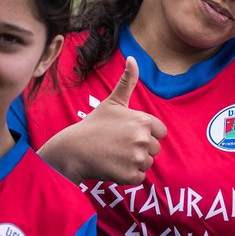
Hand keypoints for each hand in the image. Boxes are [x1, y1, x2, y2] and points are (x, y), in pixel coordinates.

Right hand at [39, 56, 166, 183]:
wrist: (74, 150)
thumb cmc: (94, 125)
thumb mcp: (112, 102)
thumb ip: (127, 82)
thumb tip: (133, 58)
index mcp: (143, 121)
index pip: (160, 132)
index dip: (146, 133)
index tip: (127, 133)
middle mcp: (143, 139)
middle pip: (154, 149)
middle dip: (139, 149)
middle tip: (118, 145)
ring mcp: (136, 159)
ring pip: (147, 163)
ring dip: (134, 162)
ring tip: (115, 155)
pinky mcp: (130, 176)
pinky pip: (139, 177)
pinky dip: (128, 175)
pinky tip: (113, 166)